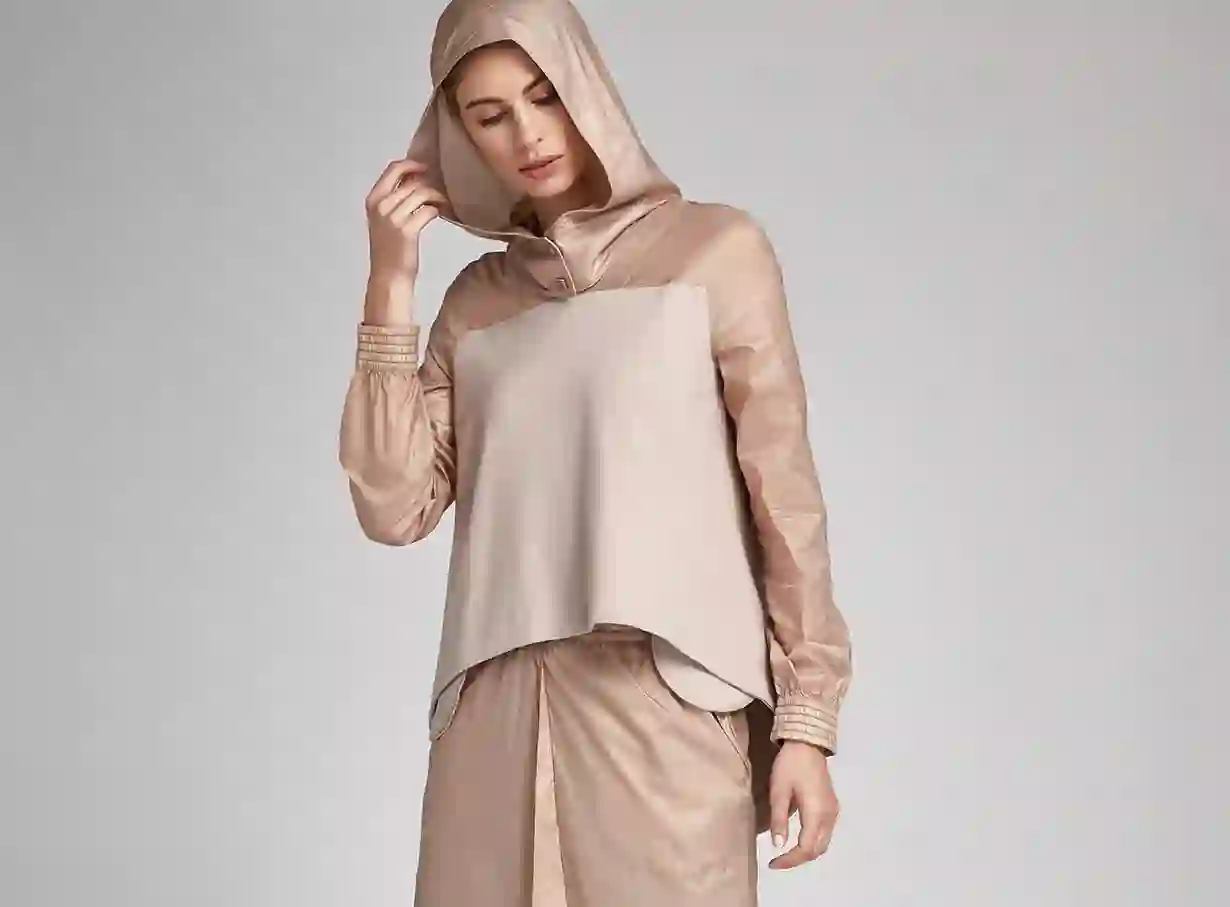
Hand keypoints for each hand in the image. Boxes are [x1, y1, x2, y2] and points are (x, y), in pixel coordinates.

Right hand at [364, 157, 448, 288]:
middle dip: (430, 182)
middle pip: (412, 181)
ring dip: (437, 196)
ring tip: (444, 202)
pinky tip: (442, 213)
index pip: (393, 168)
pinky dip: (438, 210)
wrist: (389, 276)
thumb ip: (395, 198)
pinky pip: (429, 210)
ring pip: (422, 193)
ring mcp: (393, 218)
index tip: (427, 167)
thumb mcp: (385, 218)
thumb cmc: (390, 248)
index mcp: (373, 199)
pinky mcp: (408, 230)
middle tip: (441, 189)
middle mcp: (381, 205)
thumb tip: (417, 177)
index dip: (412, 164)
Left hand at [767, 740, 839, 869]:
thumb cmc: (789, 765)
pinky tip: (798, 838)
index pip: (806, 848)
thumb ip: (779, 820)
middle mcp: (830, 816)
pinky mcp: (832, 806)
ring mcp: (834, 811)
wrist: (807, 743)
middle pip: (818, 849)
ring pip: (824, 843)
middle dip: (798, 859)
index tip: (772, 863)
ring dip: (806, 851)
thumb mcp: (778, 791)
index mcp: (817, 813)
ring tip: (786, 853)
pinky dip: (813, 841)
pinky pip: (825, 832)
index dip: (790, 860)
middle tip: (778, 861)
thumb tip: (778, 846)